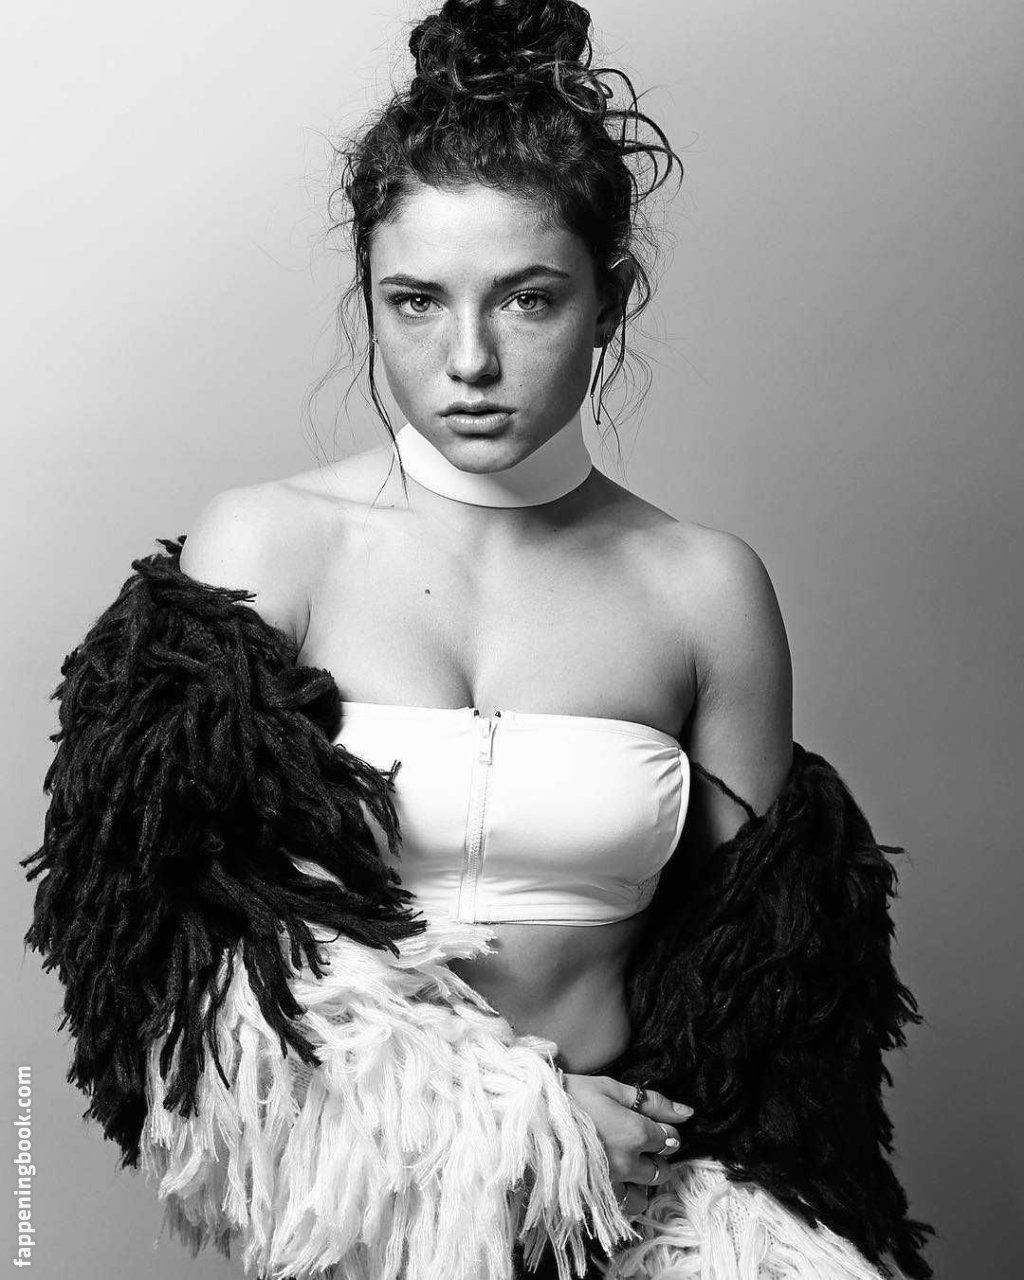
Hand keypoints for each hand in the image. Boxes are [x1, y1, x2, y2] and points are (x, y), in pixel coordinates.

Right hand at [563, 1074, 692, 1216]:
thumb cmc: (569, 1096)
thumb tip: (686, 1112)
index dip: (662, 1130)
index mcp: (635, 1132)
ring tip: (625, 1163)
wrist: (529, 1118)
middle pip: (662, 1168)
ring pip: (646, 1191)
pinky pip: (624, 1206)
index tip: (646, 1123)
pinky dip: (625, 1194)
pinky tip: (614, 1179)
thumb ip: (652, 1102)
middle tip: (635, 1141)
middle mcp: (628, 1163)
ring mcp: (611, 1184)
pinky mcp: (595, 1198)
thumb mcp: (610, 1088)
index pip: (669, 1139)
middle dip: (655, 1156)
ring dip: (642, 1179)